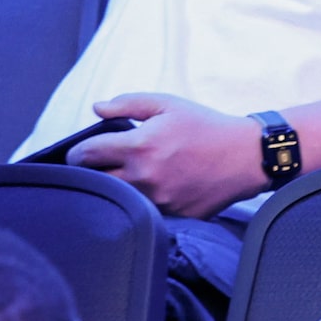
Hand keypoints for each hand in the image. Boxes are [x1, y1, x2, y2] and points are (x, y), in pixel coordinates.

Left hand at [73, 93, 266, 216]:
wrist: (245, 156)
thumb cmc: (205, 126)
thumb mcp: (165, 104)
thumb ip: (126, 104)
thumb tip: (97, 109)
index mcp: (139, 146)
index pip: (86, 155)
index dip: (75, 153)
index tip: (76, 154)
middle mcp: (145, 177)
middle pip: (97, 181)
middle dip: (91, 172)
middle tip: (96, 165)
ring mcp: (160, 200)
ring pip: (121, 198)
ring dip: (116, 187)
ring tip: (124, 174)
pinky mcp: (175, 216)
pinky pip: (146, 211)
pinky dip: (141, 201)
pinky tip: (149, 188)